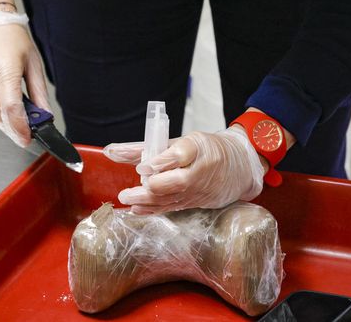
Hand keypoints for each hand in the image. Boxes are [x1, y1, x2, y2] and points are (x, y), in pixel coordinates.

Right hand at [0, 22, 49, 146]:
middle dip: (12, 129)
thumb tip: (45, 114)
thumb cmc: (13, 38)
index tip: (26, 139)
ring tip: (13, 119)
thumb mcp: (33, 63)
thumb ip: (38, 92)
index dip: (20, 128)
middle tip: (24, 134)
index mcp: (6, 70)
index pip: (11, 108)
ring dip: (1, 121)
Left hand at [103, 127, 264, 213]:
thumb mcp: (178, 141)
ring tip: (128, 200)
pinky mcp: (198, 201)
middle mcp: (201, 168)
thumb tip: (111, 151)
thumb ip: (145, 147)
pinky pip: (175, 206)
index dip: (162, 161)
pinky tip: (137, 208)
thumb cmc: (204, 150)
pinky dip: (155, 209)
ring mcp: (201, 188)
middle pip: (179, 180)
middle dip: (153, 187)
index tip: (143, 167)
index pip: (182, 153)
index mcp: (198, 146)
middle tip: (128, 191)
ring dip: (149, 201)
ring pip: (175, 197)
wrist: (239, 167)